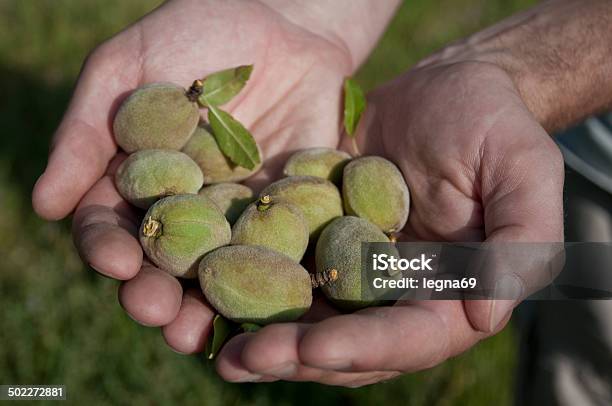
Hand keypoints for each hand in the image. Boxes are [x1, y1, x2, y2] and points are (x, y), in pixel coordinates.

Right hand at [31, 0, 398, 352]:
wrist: (289, 21)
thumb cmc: (198, 31)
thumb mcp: (129, 66)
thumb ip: (87, 131)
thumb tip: (45, 204)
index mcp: (141, 180)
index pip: (114, 225)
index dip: (109, 248)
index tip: (116, 263)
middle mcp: (189, 208)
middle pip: (166, 265)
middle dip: (157, 294)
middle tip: (158, 315)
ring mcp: (242, 215)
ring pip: (220, 273)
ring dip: (208, 308)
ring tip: (199, 334)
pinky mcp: (294, 212)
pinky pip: (283, 252)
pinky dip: (276, 282)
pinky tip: (270, 306)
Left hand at [214, 61, 563, 385]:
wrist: (441, 87)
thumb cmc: (492, 122)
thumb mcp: (522, 168)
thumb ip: (521, 240)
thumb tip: (487, 317)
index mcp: (451, 293)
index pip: (408, 339)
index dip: (361, 348)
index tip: (312, 349)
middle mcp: (400, 295)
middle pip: (349, 343)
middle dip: (297, 355)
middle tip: (241, 360)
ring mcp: (358, 272)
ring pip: (311, 319)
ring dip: (264, 337)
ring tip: (213, 347)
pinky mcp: (323, 240)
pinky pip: (287, 271)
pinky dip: (253, 287)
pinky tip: (211, 293)